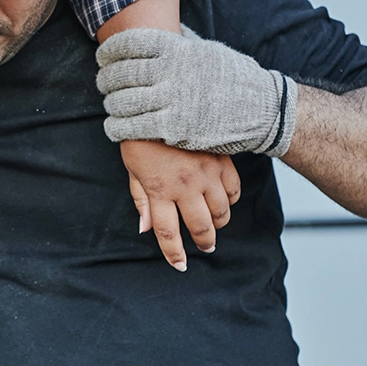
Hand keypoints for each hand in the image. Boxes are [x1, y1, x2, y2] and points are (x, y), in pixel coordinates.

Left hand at [97, 27, 296, 156]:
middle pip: (122, 73)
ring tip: (110, 105)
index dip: (109, 50)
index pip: (129, 43)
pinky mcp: (174, 128)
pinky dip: (118, 128)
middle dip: (106, 79)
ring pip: (124, 102)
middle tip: (103, 83)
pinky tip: (114, 128)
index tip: (103, 56)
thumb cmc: (235, 77)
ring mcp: (172, 101)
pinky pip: (134, 128)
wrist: (263, 109)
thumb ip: (182, 40)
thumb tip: (165, 25)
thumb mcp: (208, 49)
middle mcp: (171, 72)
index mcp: (177, 49)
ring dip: (111, 104)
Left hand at [119, 139, 241, 270]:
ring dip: (218, 223)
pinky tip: (224, 200)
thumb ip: (141, 199)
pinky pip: (234, 190)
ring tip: (214, 224)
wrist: (163, 99)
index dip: (174, 253)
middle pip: (200, 227)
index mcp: (159, 189)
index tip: (180, 265)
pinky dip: (231, 200)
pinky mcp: (222, 160)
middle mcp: (185, 186)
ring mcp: (207, 173)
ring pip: (221, 212)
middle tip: (205, 246)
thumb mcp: (132, 167)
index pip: (167, 232)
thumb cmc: (142, 135)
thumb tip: (145, 228)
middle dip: (203, 242)